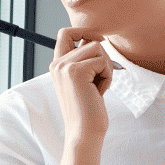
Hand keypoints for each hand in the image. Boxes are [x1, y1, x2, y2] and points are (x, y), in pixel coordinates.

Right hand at [49, 27, 113, 144]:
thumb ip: (85, 60)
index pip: (66, 33)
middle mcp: (57, 64)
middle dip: (102, 58)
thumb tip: (98, 38)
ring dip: (106, 67)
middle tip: (99, 80)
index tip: (98, 43)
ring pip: (98, 47)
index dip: (84, 31)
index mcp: (57, 65)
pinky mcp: (76, 72)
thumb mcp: (84, 80)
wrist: (84, 132)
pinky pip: (103, 61)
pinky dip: (108, 76)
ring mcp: (65, 67)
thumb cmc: (88, 109)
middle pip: (90, 39)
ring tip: (98, 87)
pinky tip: (99, 92)